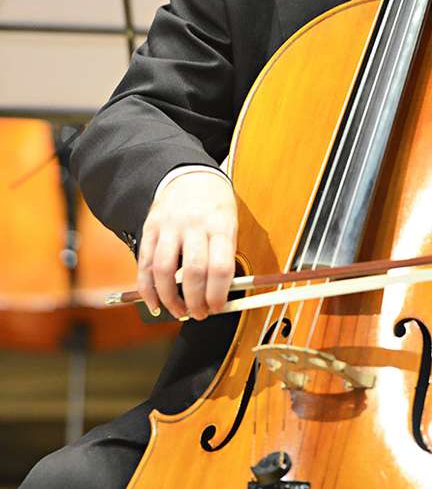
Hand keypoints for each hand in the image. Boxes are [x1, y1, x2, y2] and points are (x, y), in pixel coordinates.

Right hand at [137, 171, 237, 320]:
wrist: (190, 174)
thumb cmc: (214, 205)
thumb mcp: (229, 224)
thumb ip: (224, 256)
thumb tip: (219, 296)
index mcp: (219, 224)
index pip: (219, 267)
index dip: (218, 294)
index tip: (217, 308)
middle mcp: (193, 225)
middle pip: (192, 272)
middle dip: (194, 301)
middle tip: (198, 314)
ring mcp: (169, 226)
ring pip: (164, 270)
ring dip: (169, 298)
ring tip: (178, 311)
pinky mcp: (150, 228)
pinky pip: (145, 263)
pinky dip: (147, 289)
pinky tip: (154, 303)